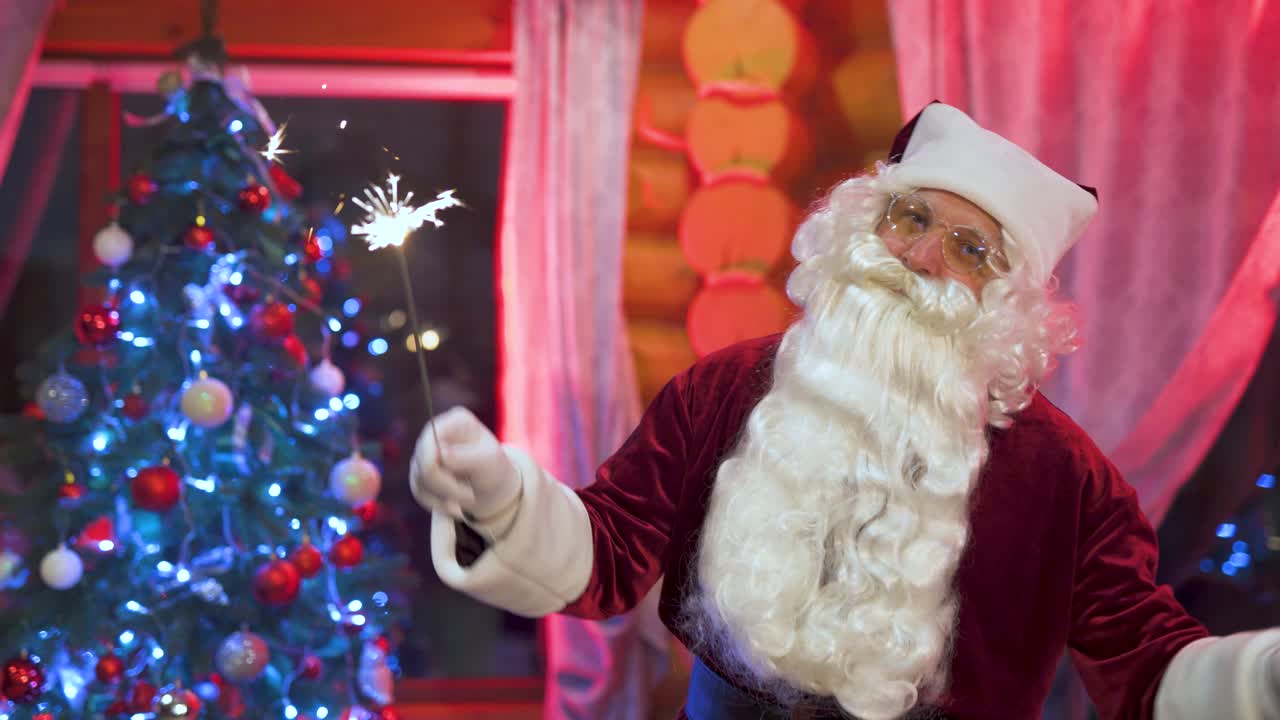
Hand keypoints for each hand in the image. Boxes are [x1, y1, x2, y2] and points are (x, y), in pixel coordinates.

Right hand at [409, 407, 519, 521]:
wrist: (494, 487)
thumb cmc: (496, 469)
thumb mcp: (490, 461)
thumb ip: (466, 456)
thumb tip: (440, 455)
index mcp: (455, 421)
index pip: (430, 439)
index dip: (436, 465)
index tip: (463, 486)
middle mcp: (435, 433)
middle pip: (422, 462)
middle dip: (445, 486)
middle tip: (470, 497)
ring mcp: (425, 452)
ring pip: (419, 479)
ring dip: (443, 497)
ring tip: (468, 499)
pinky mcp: (420, 472)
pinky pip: (418, 491)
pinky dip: (436, 503)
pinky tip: (455, 505)